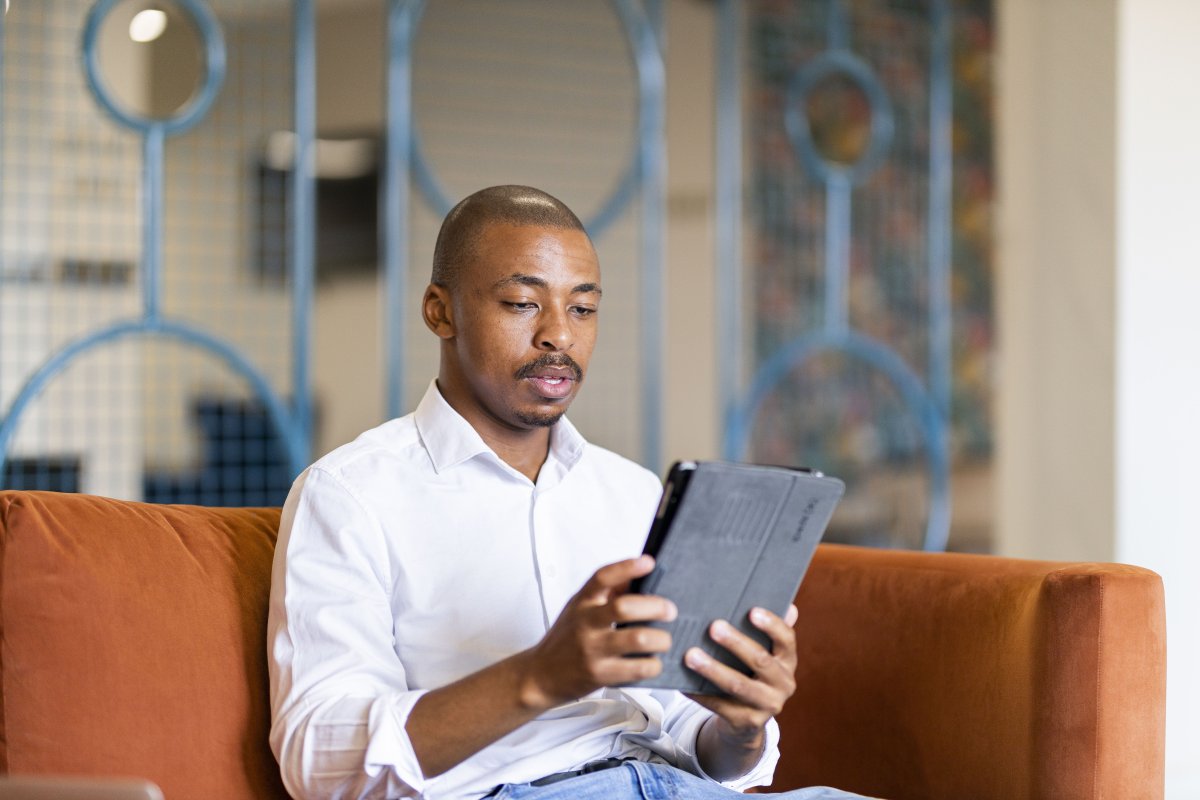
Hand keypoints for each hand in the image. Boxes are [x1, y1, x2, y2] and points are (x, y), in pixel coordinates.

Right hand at [518, 555, 677, 709]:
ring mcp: (592, 649)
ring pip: (638, 639)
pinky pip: (638, 668)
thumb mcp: (579, 609)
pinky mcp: (600, 674)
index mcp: (582, 602)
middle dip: (656, 607)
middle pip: (625, 607)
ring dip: (661, 639)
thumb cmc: (565, 639)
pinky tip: (653, 662)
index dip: (627, 567)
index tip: (648, 562)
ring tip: (665, 640)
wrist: (540, 676)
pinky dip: (653, 665)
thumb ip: (605, 592)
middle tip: (670, 611)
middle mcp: (586, 623)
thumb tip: (637, 574)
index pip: (603, 577)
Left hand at [686, 604, 798, 751]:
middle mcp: (783, 684)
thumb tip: (789, 605)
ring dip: (713, 669)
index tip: (752, 611)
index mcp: (788, 662)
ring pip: (738, 685)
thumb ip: (771, 632)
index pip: (787, 640)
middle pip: (760, 661)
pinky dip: (700, 693)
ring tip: (691, 655)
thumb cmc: (751, 674)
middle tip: (713, 627)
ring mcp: (766, 706)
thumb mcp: (765, 654)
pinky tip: (683, 682)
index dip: (772, 625)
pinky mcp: (746, 722)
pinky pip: (720, 706)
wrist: (748, 720)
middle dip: (736, 643)